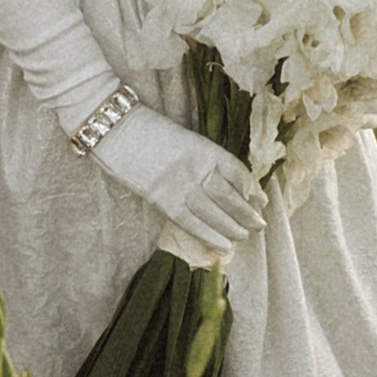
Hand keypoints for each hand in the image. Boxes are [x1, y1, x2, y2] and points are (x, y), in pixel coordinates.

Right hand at [92, 107, 266, 265]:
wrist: (116, 130)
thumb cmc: (149, 132)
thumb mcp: (184, 139)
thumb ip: (204, 158)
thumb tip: (227, 185)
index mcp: (205, 148)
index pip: (236, 172)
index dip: (251, 189)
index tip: (260, 200)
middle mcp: (197, 168)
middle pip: (229, 196)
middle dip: (247, 213)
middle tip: (260, 225)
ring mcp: (180, 186)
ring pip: (215, 213)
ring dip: (233, 228)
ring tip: (245, 237)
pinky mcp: (163, 200)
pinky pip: (192, 223)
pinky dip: (210, 236)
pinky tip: (224, 246)